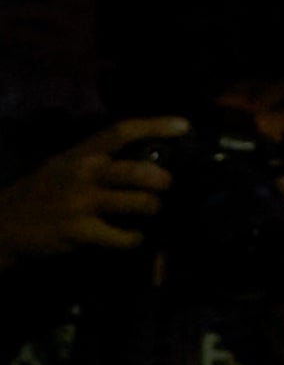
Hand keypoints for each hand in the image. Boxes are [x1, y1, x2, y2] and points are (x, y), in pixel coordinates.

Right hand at [0, 121, 182, 264]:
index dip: (156, 126)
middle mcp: (83, 174)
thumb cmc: (43, 192)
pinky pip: (120, 236)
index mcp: (81, 154)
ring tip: (153, 211)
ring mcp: (80, 203)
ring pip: (134, 202)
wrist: (4, 224)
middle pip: (135, 171)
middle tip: (167, 185)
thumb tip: (145, 158)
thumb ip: (97, 160)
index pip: (121, 132)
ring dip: (152, 208)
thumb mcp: (64, 165)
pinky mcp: (78, 231)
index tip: (184, 125)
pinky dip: (133, 238)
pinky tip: (133, 238)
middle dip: (160, 179)